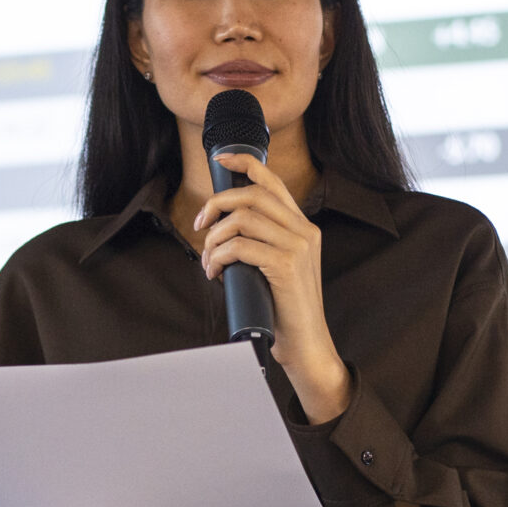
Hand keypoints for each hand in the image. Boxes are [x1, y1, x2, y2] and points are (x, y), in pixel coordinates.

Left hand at [195, 153, 350, 422]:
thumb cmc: (285, 311)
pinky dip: (219, 256)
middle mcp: (305, 231)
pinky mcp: (286, 266)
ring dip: (214, 237)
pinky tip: (214, 272)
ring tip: (208, 259)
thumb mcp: (276, 269)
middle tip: (200, 226)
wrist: (306, 346)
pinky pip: (240, 246)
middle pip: (252, 195)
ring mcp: (298, 247)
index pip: (273, 182)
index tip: (221, 160)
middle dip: (217, 205)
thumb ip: (262, 245)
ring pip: (243, 218)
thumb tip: (223, 230)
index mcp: (304, 228)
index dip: (245, 163)